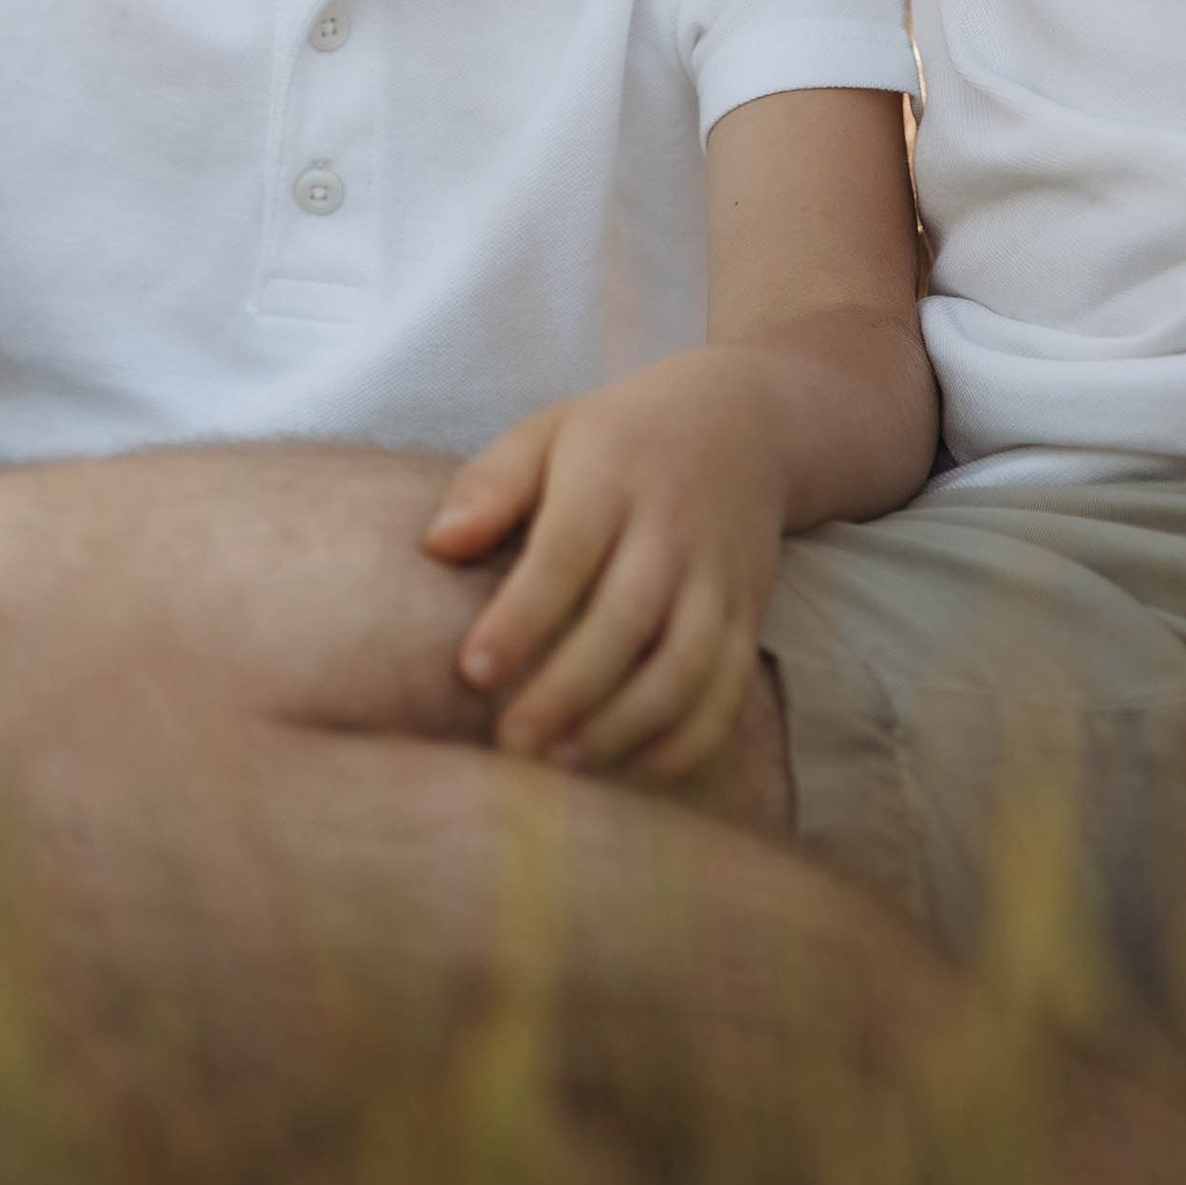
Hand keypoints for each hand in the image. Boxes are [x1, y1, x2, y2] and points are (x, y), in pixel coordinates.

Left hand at [424, 349, 783, 785]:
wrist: (743, 419)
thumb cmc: (617, 437)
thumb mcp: (548, 432)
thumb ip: (490, 485)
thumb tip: (437, 545)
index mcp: (610, 477)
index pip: (564, 556)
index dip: (519, 619)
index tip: (471, 672)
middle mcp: (671, 528)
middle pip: (625, 621)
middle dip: (567, 692)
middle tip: (510, 745)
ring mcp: (718, 574)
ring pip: (684, 664)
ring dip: (626, 724)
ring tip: (563, 761)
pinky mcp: (748, 611)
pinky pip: (730, 685)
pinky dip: (692, 736)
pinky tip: (640, 765)